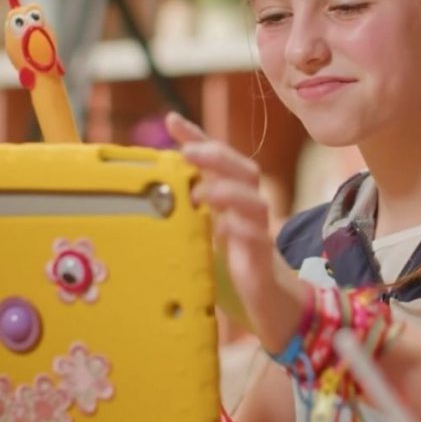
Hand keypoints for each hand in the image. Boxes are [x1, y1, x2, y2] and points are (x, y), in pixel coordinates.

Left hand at [165, 112, 305, 351]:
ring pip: (254, 202)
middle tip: (187, 152)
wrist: (269, 301)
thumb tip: (151, 189)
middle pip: (243, 170)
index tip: (172, 121)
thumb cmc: (233, 262)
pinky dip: (243, 231)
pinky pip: (258, 240)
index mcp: (230, 198)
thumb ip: (186, 208)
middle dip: (217, 156)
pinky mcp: (261, 261)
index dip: (196, 137)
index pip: (216, 160)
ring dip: (229, 192)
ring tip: (202, 191)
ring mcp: (257, 233)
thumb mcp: (203, 230)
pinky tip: (225, 229)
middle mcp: (247, 209)